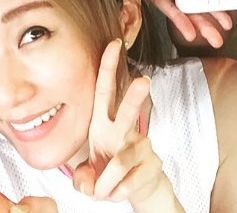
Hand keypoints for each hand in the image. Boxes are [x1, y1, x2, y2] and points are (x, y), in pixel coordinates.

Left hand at [73, 40, 177, 209]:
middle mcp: (123, 131)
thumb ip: (83, 179)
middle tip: (144, 81)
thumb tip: (88, 183)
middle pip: (128, 110)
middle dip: (135, 96)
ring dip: (107, 183)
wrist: (138, 190)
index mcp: (103, 124)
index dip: (108, 68)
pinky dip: (118, 192)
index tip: (114, 44)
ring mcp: (142, 145)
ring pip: (121, 161)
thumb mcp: (88, 177)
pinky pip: (130, 181)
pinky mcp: (153, 163)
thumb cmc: (108, 173)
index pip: (104, 92)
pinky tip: (117, 193)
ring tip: (103, 192)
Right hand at [124, 0, 232, 47]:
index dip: (177, 18)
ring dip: (210, 16)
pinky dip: (211, 0)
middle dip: (201, 25)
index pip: (162, 1)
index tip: (191, 34)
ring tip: (227, 27)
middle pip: (182, 10)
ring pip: (192, 4)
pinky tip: (225, 9)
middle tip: (217, 40)